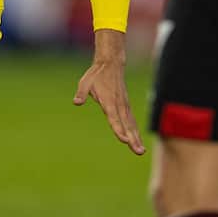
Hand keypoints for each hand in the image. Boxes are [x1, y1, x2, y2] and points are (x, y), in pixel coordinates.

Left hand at [73, 30, 144, 155]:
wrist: (111, 64)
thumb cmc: (96, 75)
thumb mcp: (85, 82)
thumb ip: (81, 93)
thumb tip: (76, 102)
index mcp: (109, 101)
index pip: (114, 118)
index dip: (119, 130)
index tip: (124, 140)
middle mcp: (119, 105)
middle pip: (127, 125)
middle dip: (132, 139)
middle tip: (138, 152)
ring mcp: (124, 106)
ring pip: (131, 124)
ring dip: (136, 138)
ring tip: (141, 151)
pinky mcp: (126, 106)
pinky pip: (131, 121)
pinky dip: (135, 131)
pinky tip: (138, 141)